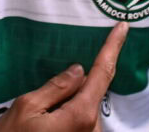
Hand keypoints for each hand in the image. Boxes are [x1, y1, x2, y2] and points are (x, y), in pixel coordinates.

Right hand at [0, 22, 128, 131]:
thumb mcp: (25, 108)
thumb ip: (55, 86)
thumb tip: (78, 71)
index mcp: (81, 115)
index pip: (101, 73)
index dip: (112, 48)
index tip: (123, 27)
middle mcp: (92, 130)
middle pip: (88, 94)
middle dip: (69, 92)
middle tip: (40, 108)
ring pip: (83, 111)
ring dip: (65, 110)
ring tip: (37, 126)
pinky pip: (79, 125)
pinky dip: (65, 121)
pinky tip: (44, 129)